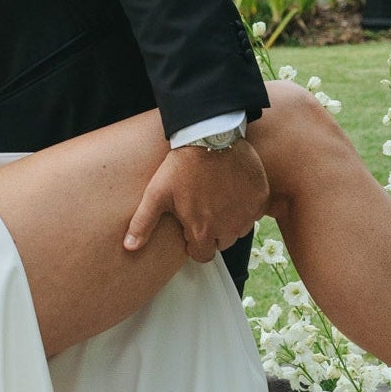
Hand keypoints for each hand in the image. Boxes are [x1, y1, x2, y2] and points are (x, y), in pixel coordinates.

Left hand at [123, 142, 269, 264]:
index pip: (202, 255)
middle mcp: (229, 228)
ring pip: (239, 229)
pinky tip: (232, 190)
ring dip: (230, 220)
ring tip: (217, 198)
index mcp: (202, 232)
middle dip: (212, 232)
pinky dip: (245, 206)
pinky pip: (254, 213)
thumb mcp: (156, 194)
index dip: (194, 242)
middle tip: (204, 209)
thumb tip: (129, 247)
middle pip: (221, 243)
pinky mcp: (261, 198)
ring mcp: (247, 214)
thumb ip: (143, 224)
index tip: (191, 225)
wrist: (211, 136)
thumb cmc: (181, 166)